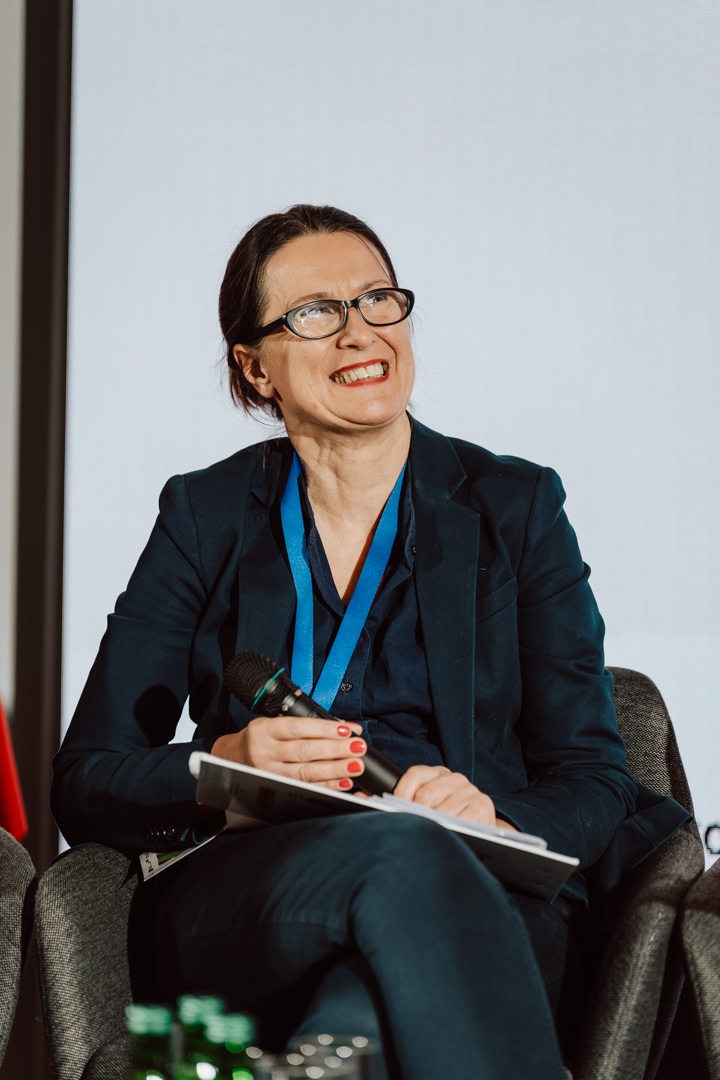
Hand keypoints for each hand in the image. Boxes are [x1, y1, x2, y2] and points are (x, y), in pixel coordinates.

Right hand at [211, 716, 365, 791]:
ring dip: (334, 770)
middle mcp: (264, 752)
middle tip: (358, 747)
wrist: (230, 760)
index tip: (347, 729)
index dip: (324, 729)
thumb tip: (344, 727)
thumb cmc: (259, 739)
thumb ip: (305, 725)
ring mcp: (269, 774)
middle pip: (303, 751)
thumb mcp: (273, 723)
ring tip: (355, 766)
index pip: (297, 727)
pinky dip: (326, 787)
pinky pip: (305, 789)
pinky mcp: (275, 790)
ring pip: (305, 773)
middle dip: (335, 750)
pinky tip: (343, 783)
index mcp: (264, 730)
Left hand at [393, 765, 517, 830]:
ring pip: (442, 811)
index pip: (415, 775)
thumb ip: (403, 802)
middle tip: (412, 830)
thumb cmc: (447, 819)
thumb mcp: (427, 807)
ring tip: (428, 837)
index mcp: (437, 773)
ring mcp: (469, 791)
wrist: (481, 832)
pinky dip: (453, 830)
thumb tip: (370, 800)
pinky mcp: (482, 806)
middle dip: (416, 816)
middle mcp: (455, 778)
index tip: (394, 810)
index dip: (402, 793)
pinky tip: (448, 836)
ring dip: (433, 827)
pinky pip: (461, 820)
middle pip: (425, 795)